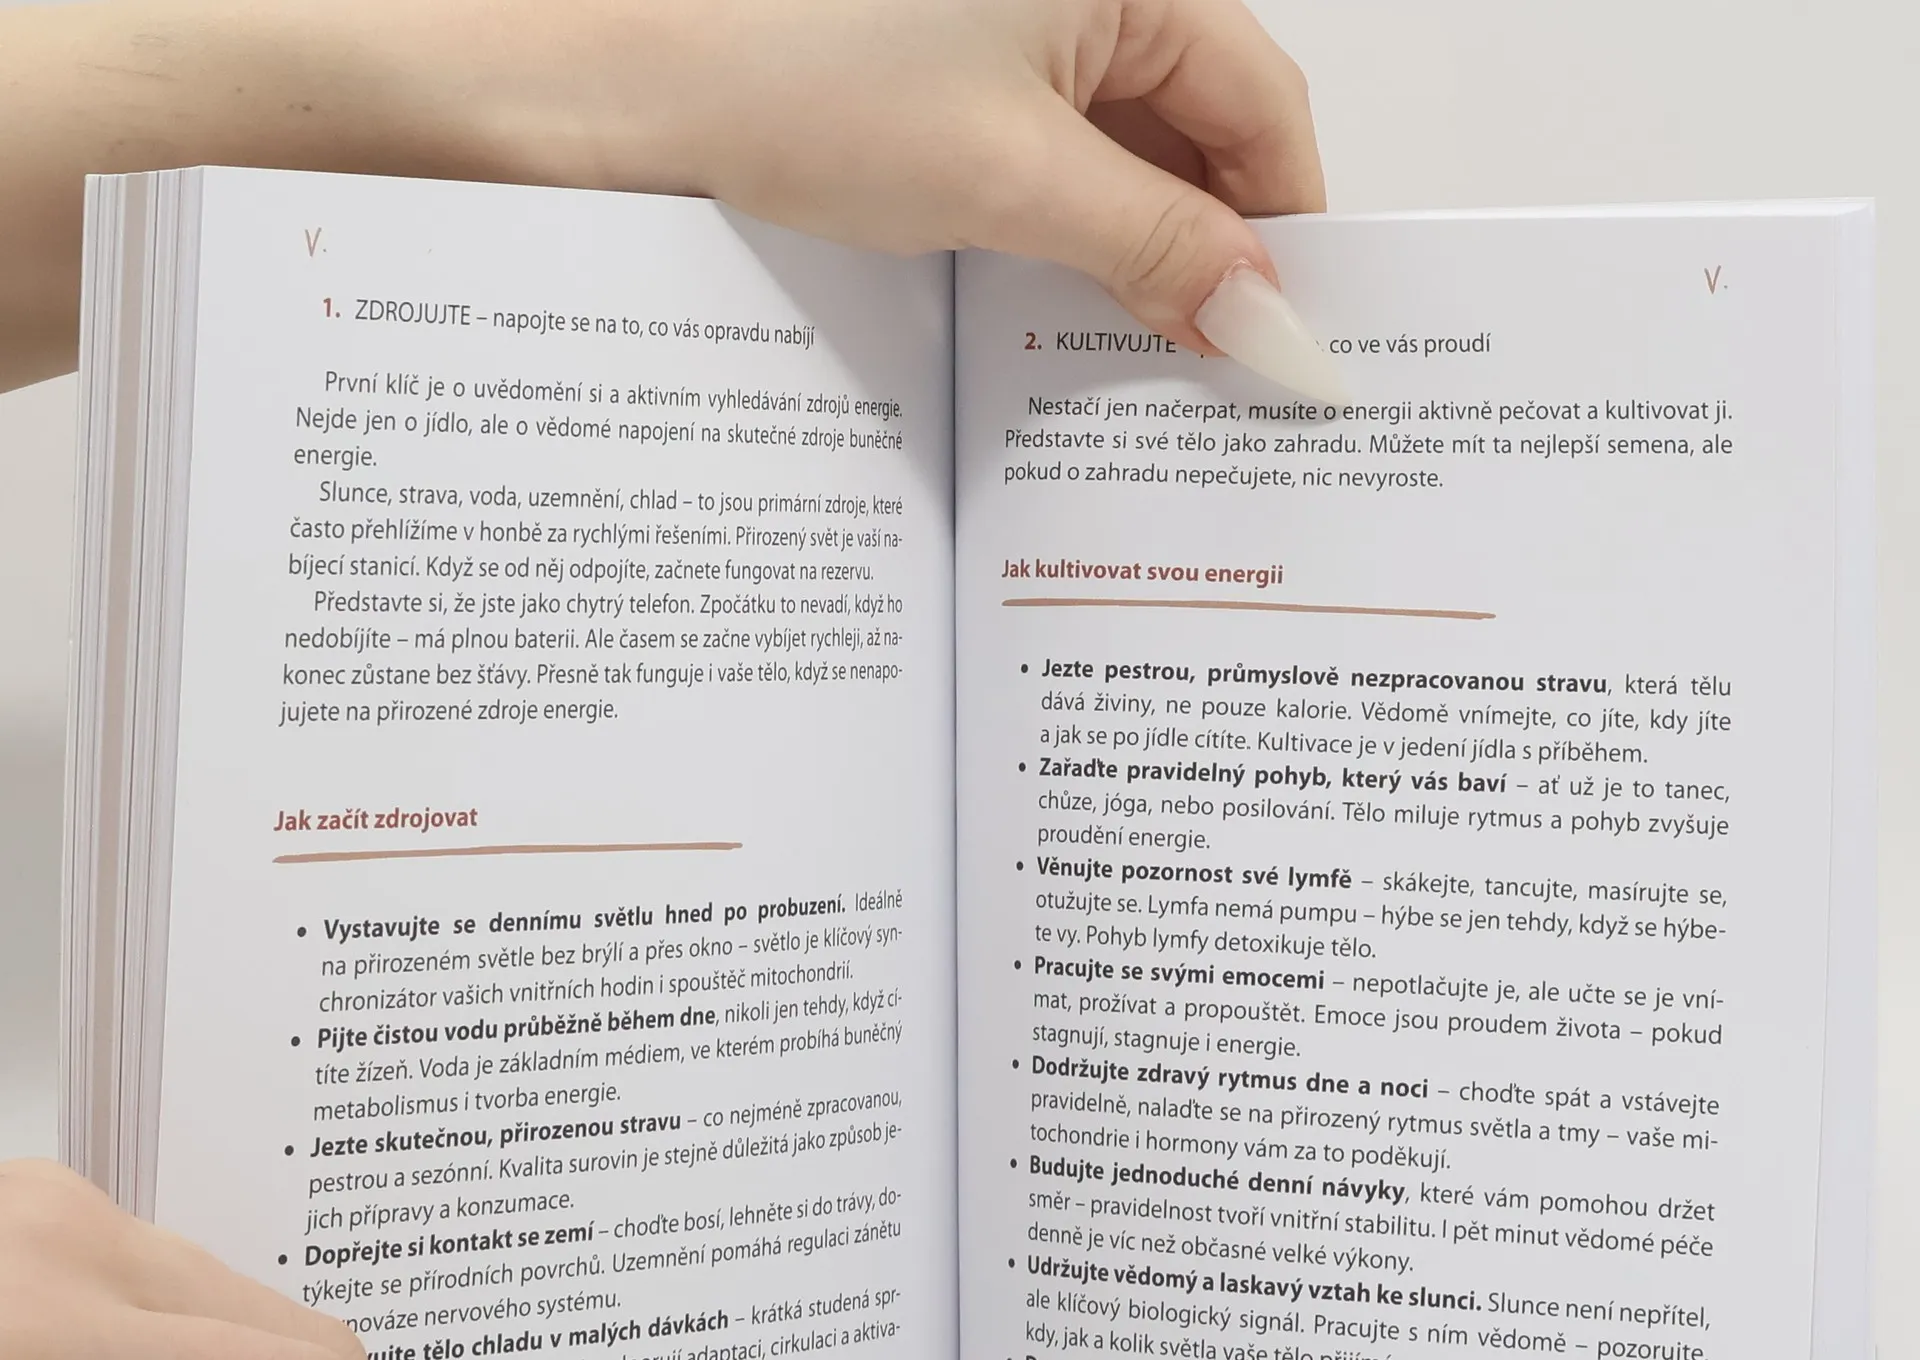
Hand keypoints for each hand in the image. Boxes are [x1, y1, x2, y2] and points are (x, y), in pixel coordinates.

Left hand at [396, 0, 1327, 353]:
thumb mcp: (1011, 179)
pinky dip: (1077, 232)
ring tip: (1152, 355)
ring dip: (1144, 250)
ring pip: (1127, 149)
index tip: (1292, 330)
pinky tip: (1078, 308)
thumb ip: (1157, 250)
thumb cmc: (795, 80)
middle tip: (1226, 365)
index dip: (1286, 222)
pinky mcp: (960, 77)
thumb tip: (1267, 320)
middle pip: (1200, 124)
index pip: (1259, 98)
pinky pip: (1057, 157)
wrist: (628, 88)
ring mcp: (1017, 28)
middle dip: (1214, 245)